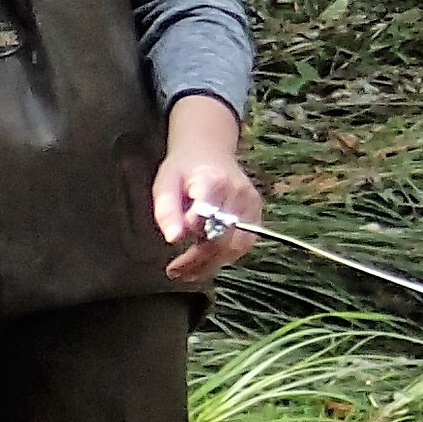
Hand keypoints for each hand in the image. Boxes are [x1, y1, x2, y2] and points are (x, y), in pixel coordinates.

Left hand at [156, 97, 263, 282]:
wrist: (210, 150)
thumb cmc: (184, 168)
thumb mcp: (165, 183)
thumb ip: (166, 210)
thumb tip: (173, 238)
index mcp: (213, 180)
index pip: (209, 211)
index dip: (194, 230)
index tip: (175, 242)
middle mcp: (238, 193)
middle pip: (223, 237)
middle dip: (198, 260)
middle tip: (175, 271)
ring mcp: (251, 204)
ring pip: (236, 246)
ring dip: (211, 263)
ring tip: (188, 271)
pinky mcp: (257, 214)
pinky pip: (243, 244)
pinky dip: (223, 256)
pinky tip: (205, 260)